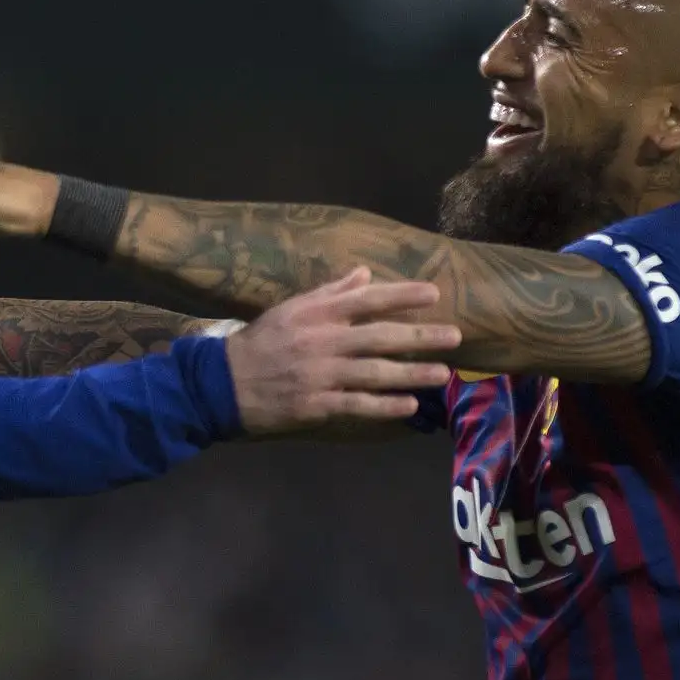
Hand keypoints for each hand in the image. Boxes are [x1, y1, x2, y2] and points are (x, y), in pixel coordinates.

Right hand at [225, 268, 459, 434]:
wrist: (223, 383)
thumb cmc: (261, 342)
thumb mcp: (291, 308)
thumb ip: (330, 292)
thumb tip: (364, 273)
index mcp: (317, 313)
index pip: (367, 300)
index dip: (402, 296)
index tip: (434, 293)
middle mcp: (322, 341)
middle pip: (380, 336)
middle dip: (421, 336)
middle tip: (456, 336)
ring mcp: (320, 375)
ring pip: (375, 372)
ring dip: (412, 373)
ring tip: (442, 373)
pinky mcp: (315, 404)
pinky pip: (357, 404)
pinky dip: (384, 405)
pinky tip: (409, 406)